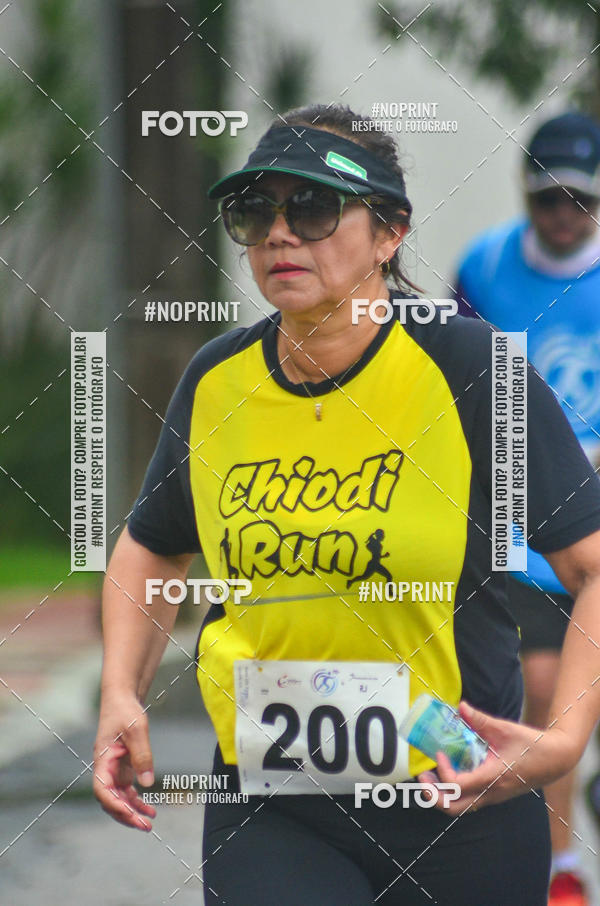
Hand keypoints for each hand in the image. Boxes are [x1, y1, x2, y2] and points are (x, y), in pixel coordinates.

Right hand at [93, 692, 156, 830]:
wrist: (123, 697)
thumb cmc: (126, 710)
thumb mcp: (137, 730)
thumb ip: (142, 755)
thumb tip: (147, 783)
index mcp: (102, 759)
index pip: (102, 789)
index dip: (114, 804)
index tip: (130, 813)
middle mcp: (105, 768)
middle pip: (110, 800)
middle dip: (126, 815)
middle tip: (145, 826)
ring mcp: (113, 769)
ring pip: (119, 798)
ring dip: (133, 811)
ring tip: (150, 822)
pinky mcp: (123, 768)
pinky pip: (127, 791)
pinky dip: (137, 800)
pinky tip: (150, 808)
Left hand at [418, 701, 576, 815]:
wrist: (555, 760)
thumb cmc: (531, 745)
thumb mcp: (504, 729)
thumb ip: (479, 719)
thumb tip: (460, 706)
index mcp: (492, 778)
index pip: (458, 786)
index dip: (443, 772)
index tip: (440, 753)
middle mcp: (490, 793)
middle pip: (453, 808)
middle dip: (433, 795)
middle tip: (423, 777)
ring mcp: (492, 797)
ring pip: (460, 809)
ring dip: (442, 796)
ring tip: (431, 777)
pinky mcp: (494, 796)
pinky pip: (469, 802)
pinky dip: (454, 793)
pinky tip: (450, 774)